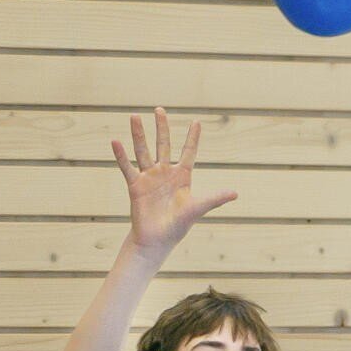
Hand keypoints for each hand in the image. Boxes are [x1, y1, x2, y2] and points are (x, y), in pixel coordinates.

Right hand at [112, 108, 237, 254]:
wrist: (156, 240)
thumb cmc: (177, 226)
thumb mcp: (197, 209)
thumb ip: (214, 198)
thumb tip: (236, 193)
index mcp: (182, 176)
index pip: (188, 152)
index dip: (192, 138)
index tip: (196, 122)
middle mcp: (165, 172)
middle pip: (163, 144)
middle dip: (162, 127)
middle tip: (159, 109)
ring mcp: (149, 177)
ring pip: (143, 151)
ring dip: (139, 134)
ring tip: (134, 116)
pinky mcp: (135, 185)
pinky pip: (127, 167)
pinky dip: (121, 155)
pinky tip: (115, 142)